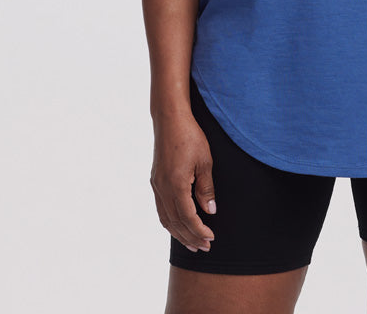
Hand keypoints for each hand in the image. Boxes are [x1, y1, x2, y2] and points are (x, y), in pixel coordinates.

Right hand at [150, 112, 217, 252]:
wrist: (170, 119)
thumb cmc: (190, 136)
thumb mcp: (205, 161)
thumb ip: (206, 187)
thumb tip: (209, 211)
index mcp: (175, 184)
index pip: (187, 217)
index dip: (199, 230)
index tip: (211, 238)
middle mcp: (162, 188)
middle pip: (175, 222)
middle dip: (190, 237)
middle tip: (204, 247)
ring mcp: (156, 184)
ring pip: (165, 218)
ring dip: (179, 233)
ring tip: (192, 242)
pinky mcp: (155, 180)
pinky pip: (161, 208)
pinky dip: (170, 221)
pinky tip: (178, 225)